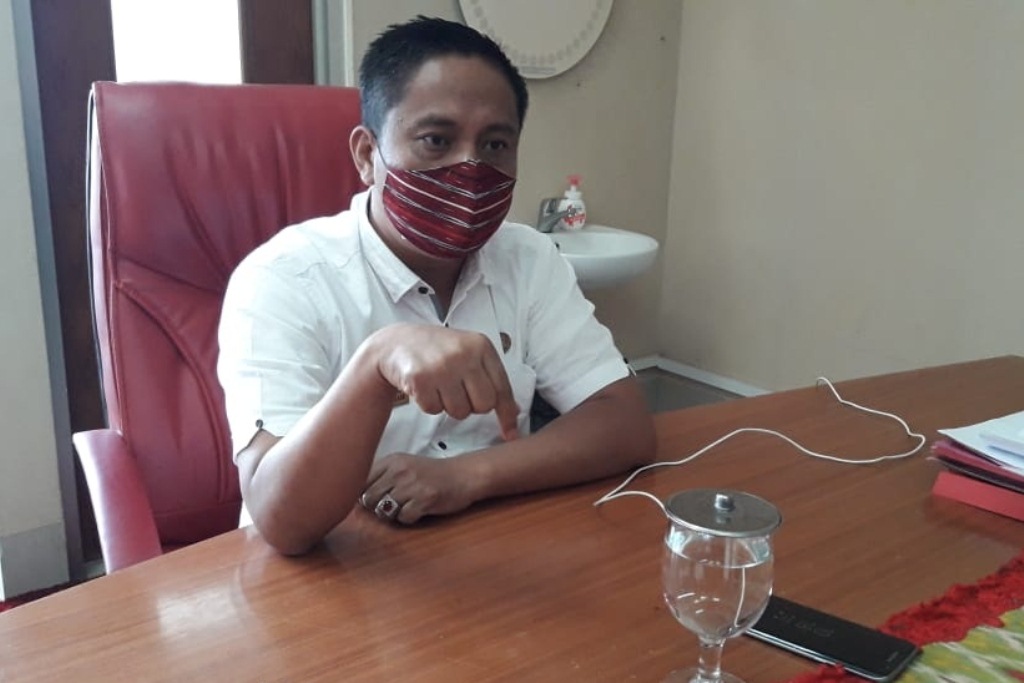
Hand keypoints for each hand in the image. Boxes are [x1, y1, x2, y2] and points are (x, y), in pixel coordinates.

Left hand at [360, 453, 475, 523]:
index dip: (361, 495)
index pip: (360, 480)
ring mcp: (412, 485)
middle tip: (390, 506)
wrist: (463, 475)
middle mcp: (399, 470)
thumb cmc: (431, 473)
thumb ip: (381, 476)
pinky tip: (418, 510)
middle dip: (375, 507)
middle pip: (368, 498)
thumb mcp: (404, 466)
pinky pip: (403, 517)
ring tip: (405, 507)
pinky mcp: (425, 499)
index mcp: (391, 461)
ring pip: (384, 509)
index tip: (370, 500)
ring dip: (392, 514)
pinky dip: (408, 518)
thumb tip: (354, 497)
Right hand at [370, 324, 519, 440]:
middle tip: (457, 392)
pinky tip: (424, 387)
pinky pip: (434, 410)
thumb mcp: (469, 354)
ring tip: (439, 386)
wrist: (395, 343)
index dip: (507, 414)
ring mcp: (442, 366)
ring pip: (460, 411)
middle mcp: (464, 354)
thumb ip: (491, 378)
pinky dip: (429, 404)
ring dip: (449, 406)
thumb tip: (515, 410)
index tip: (510, 434)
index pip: (503, 388)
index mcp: (482, 346)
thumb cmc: (437, 351)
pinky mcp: (420, 379)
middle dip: (472, 406)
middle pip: (484, 405)